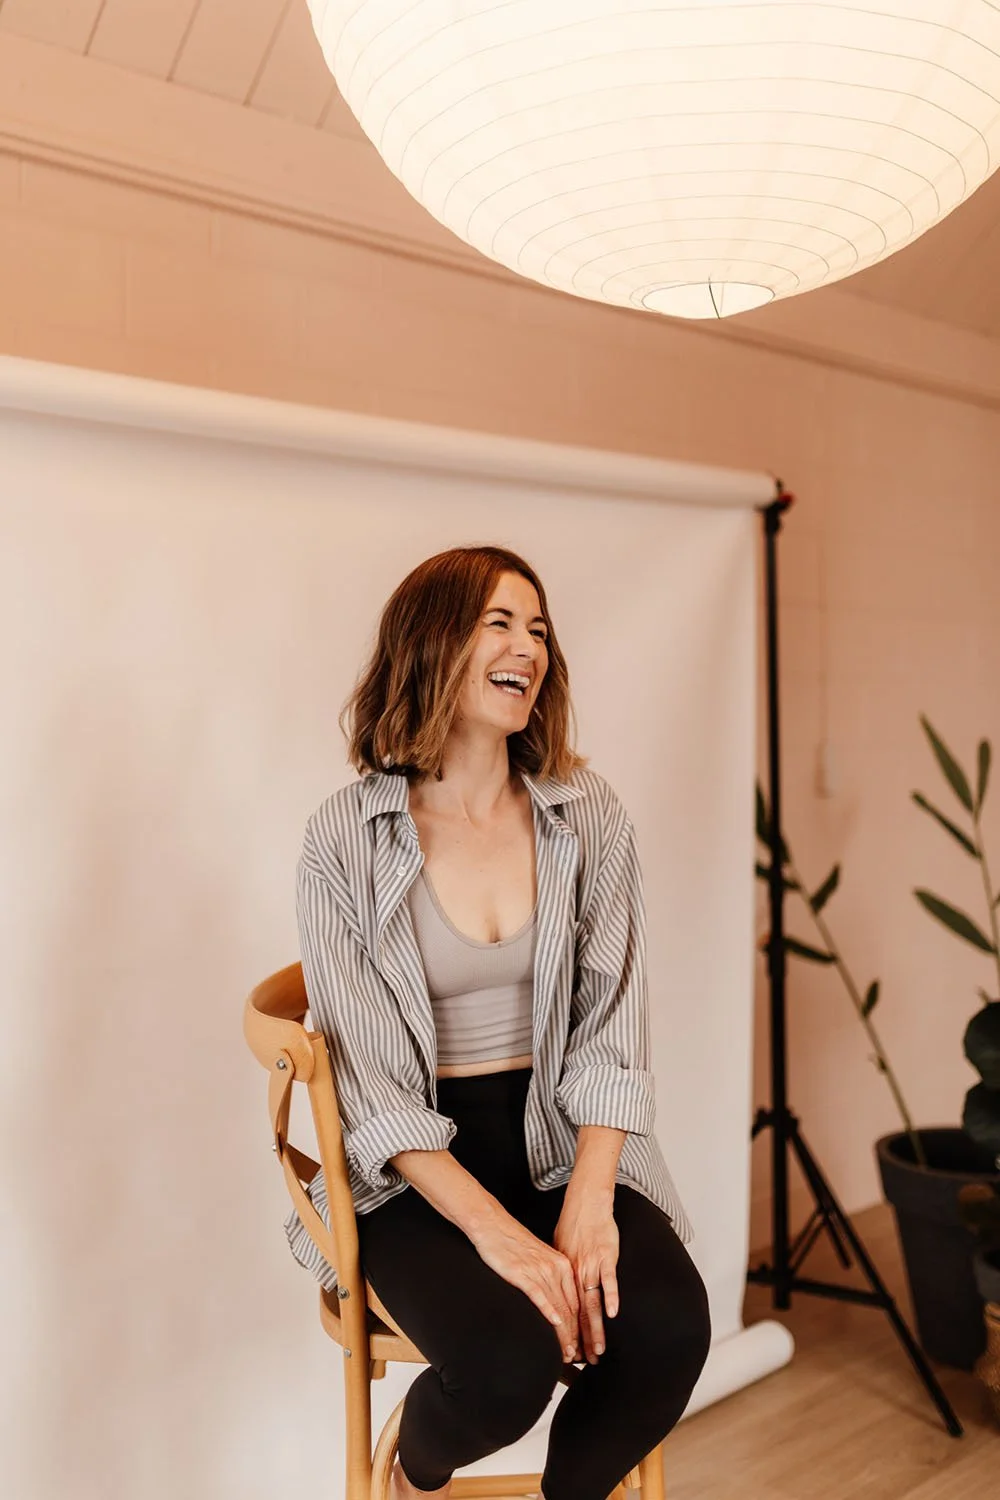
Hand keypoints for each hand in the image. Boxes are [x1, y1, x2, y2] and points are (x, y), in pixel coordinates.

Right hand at [469, 1210, 580, 1362]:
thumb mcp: (538, 1259)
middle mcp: (555, 1268)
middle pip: (571, 1307)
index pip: (576, 1301)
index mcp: (562, 1265)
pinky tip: (554, 1324)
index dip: (581, 1327)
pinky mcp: (523, 1272)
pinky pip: (539, 1294)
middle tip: (577, 1358)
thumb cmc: (512, 1243)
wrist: (492, 1224)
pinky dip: (548, 1310)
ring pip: (558, 1306)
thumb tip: (554, 1299)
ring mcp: (540, 1270)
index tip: (582, 1345)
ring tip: (567, 1352)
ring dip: (564, 1332)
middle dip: (576, 1336)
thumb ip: (549, 1277)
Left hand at [553, 1185, 619, 1364]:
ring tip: (599, 1351)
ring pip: (592, 1303)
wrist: (586, 1204)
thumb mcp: (560, 1252)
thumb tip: (556, 1290)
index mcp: (565, 1275)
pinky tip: (613, 1314)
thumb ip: (560, 1273)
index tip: (570, 1355)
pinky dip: (611, 1296)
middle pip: (578, 1313)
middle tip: (585, 1364)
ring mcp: (591, 1266)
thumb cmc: (573, 1226)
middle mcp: (576, 1274)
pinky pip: (608, 1279)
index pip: (567, 1311)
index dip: (569, 1334)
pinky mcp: (606, 1256)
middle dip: (582, 1341)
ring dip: (595, 1328)